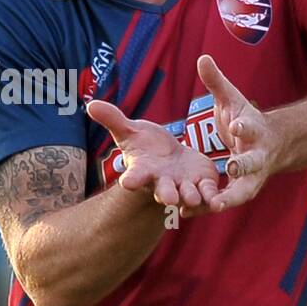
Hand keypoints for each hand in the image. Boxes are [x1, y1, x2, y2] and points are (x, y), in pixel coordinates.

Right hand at [85, 99, 218, 211]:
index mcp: (144, 170)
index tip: (127, 182)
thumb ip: (113, 120)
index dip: (132, 179)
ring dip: (190, 197)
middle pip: (163, 190)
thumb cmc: (145, 145)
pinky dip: (211, 196)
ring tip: (194, 198)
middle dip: (166, 194)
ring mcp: (183, 186)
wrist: (169, 158)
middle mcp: (163, 182)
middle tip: (169, 198)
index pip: (135, 176)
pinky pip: (207, 192)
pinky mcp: (202, 183)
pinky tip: (216, 201)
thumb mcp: (130, 131)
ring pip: (187, 195)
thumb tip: (90, 105)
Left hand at [197, 54, 283, 210]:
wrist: (271, 146)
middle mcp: (257, 157)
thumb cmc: (246, 120)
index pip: (251, 127)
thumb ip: (217, 82)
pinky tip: (186, 211)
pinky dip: (206, 206)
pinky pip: (221, 201)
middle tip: (233, 168)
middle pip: (252, 164)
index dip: (245, 126)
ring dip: (225, 198)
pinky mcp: (238, 192)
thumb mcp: (232, 100)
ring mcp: (250, 178)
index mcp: (255, 132)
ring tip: (210, 204)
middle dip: (244, 166)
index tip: (237, 124)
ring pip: (240, 191)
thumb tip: (203, 57)